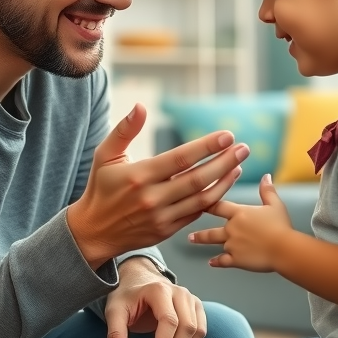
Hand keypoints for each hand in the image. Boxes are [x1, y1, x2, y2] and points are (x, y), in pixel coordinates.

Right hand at [67, 103, 248, 267]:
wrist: (94, 231)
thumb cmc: (101, 187)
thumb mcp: (105, 155)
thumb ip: (124, 130)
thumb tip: (141, 106)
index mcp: (139, 176)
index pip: (180, 158)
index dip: (206, 147)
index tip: (227, 136)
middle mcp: (152, 198)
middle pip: (197, 179)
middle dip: (224, 162)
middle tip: (244, 148)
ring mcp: (161, 217)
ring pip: (201, 199)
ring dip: (224, 181)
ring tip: (238, 165)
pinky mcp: (167, 230)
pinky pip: (196, 213)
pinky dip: (213, 199)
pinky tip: (223, 184)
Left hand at [105, 257, 204, 337]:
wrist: (139, 280)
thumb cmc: (127, 296)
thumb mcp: (114, 311)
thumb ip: (115, 333)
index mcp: (159, 290)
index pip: (169, 321)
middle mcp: (179, 292)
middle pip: (187, 327)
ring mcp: (190, 298)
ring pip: (197, 330)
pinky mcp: (196, 306)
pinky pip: (201, 330)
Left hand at [189, 173, 292, 271]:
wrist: (284, 248)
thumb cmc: (281, 226)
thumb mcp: (275, 204)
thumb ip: (267, 190)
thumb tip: (265, 176)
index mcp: (239, 213)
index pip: (218, 206)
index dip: (206, 203)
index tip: (194, 201)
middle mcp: (232, 228)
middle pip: (211, 228)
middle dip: (200, 230)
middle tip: (189, 232)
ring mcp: (232, 244)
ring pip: (213, 243)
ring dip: (202, 241)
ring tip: (192, 240)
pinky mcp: (236, 259)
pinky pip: (222, 261)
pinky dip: (216, 262)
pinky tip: (211, 263)